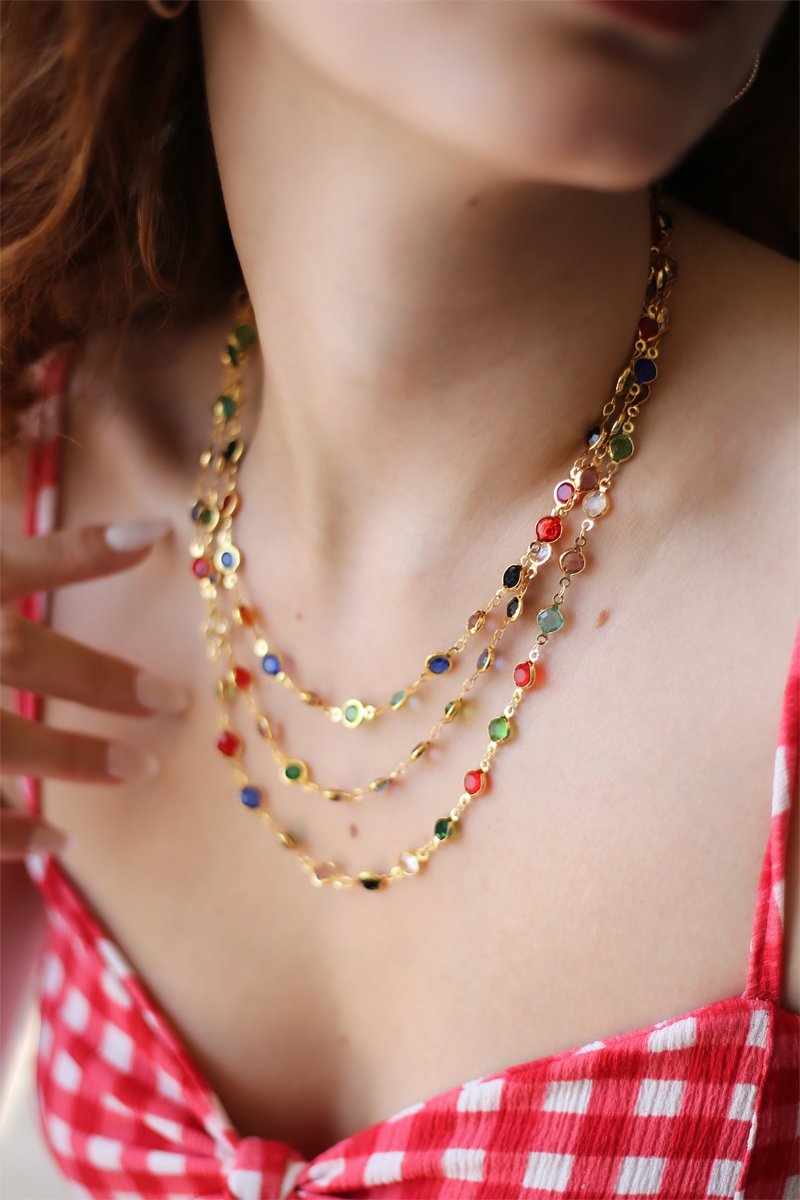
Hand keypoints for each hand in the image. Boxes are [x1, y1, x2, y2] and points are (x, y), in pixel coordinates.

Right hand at [0, 517, 191, 859]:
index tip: (159, 541)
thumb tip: (154, 533)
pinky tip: (56, 838)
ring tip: (134, 767)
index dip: (87, 551)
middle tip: (170, 699)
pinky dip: (6, 830)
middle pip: (12, 649)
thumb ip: (51, 558)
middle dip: (95, 676)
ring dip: (65, 753)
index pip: (18, 564)